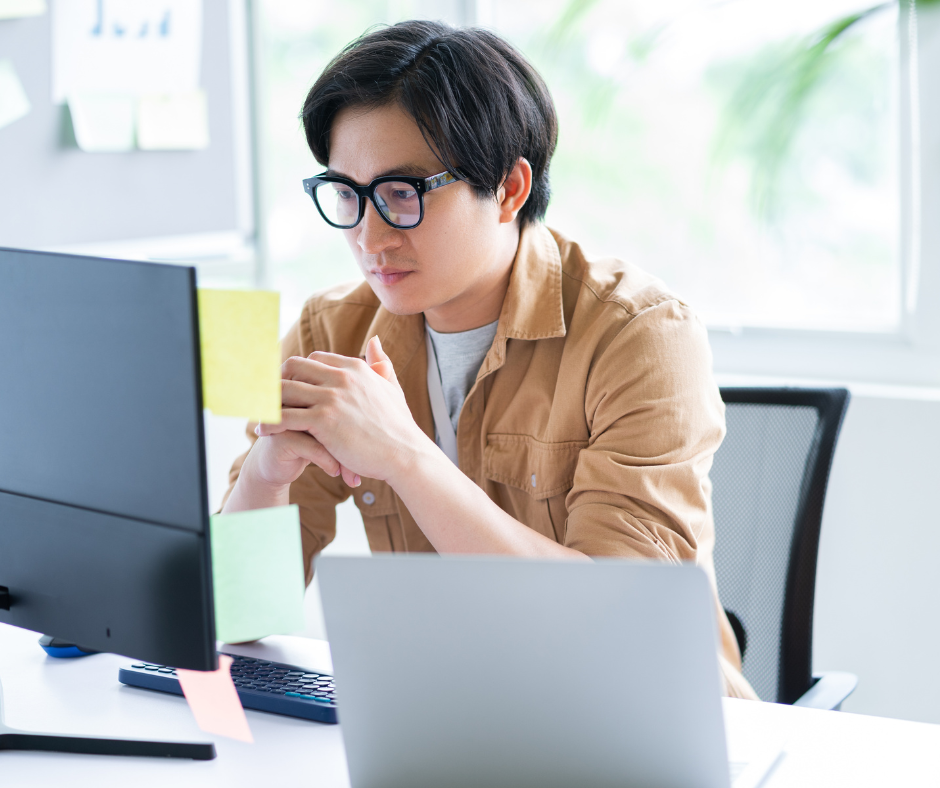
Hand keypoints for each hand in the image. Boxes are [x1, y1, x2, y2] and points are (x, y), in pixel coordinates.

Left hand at [255, 336, 431, 484]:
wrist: (405, 454)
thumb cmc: (399, 427)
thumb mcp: (391, 388)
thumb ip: (381, 363)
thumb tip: (374, 339)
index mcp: (355, 368)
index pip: (313, 358)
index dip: (296, 371)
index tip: (285, 384)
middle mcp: (342, 377)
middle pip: (294, 367)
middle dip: (277, 381)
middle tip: (266, 398)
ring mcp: (332, 398)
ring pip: (284, 390)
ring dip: (268, 402)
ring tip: (258, 414)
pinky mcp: (324, 421)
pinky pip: (285, 417)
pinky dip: (270, 423)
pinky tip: (264, 433)